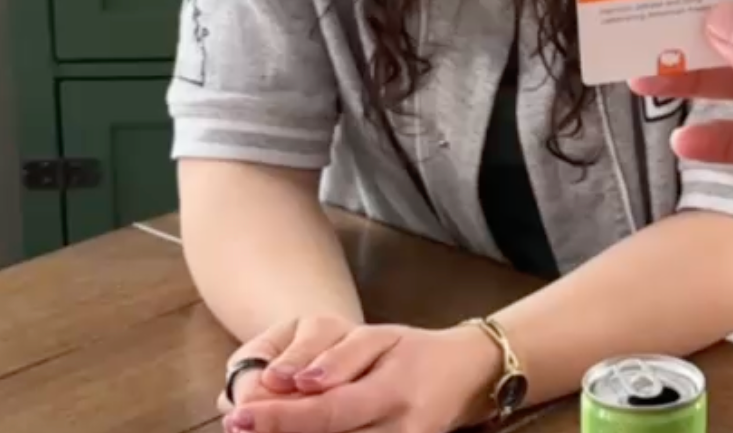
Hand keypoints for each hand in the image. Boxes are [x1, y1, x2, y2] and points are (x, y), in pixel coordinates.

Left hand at [223, 321, 500, 432]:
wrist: (468, 375)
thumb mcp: (380, 338)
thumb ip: (338, 358)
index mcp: (393, 388)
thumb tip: (294, 381)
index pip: (327, 410)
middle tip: (235, 424)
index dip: (281, 417)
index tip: (238, 414)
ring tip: (255, 428)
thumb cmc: (413, 352)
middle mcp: (399, 428)